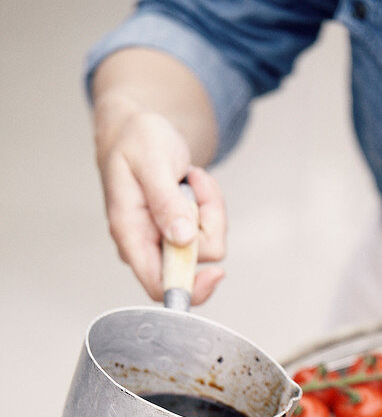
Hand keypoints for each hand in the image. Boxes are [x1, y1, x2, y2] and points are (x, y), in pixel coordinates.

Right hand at [94, 84, 225, 303]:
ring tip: (190, 178)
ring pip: (207, 244)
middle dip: (206, 223)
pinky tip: (192, 183)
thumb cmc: (136, 140)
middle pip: (193, 264)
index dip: (190, 288)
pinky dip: (210, 205)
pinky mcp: (180, 234)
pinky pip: (210, 231)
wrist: (136, 128)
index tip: (216, 272)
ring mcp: (164, 241)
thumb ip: (166, 202)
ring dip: (209, 208)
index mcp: (130, 234)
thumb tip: (182, 240)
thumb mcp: (151, 162)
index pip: (159, 286)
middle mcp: (146, 245)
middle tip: (194, 184)